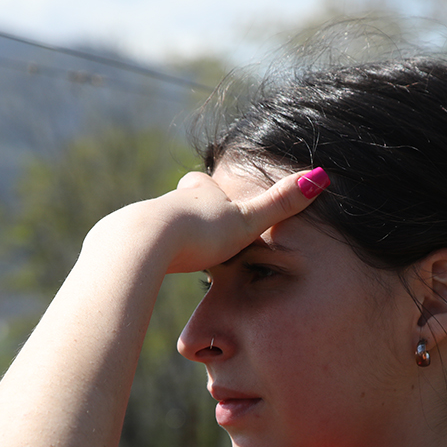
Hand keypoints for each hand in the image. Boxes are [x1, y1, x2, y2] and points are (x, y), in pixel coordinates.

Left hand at [83, 167, 329, 275]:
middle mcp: (170, 202)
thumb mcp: (248, 222)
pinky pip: (137, 249)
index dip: (207, 189)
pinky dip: (144, 256)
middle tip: (191, 225)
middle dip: (185, 211)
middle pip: (178, 202)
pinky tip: (146, 269)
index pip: (202, 184)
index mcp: (199, 194)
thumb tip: (322, 176)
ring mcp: (143, 221)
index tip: (210, 194)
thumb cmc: (200, 233)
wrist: (147, 242)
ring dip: (165, 236)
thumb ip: (281, 205)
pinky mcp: (123, 244)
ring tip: (171, 253)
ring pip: (156, 225)